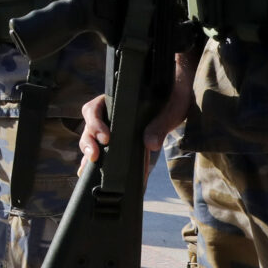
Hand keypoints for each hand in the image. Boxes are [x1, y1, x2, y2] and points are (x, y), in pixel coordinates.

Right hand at [79, 50, 194, 161]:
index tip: (106, 139)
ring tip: (91, 166)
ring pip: (92, 139)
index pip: (94, 109)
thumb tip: (151, 145)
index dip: (95, 124)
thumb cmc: (174, 96)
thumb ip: (160, 124)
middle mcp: (109, 113)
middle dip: (89, 142)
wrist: (179, 97)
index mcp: (116, 99)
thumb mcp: (171, 108)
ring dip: (90, 152)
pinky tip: (93, 171)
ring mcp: (112, 126)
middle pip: (89, 127)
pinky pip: (103, 149)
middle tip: (95, 156)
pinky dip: (98, 161)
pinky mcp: (119, 140)